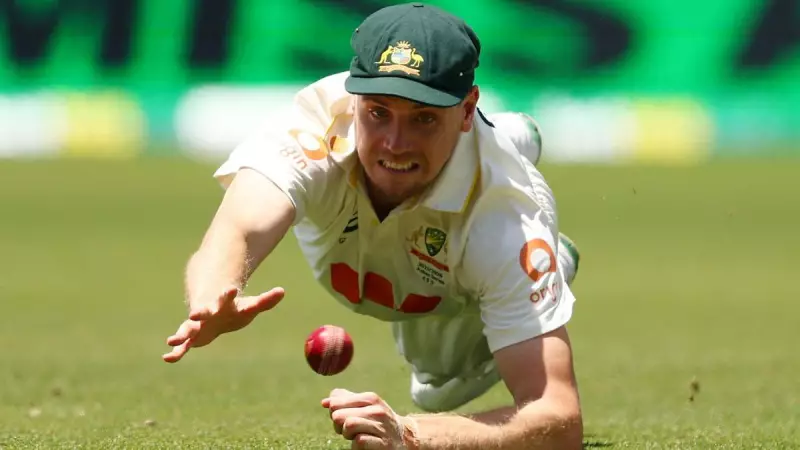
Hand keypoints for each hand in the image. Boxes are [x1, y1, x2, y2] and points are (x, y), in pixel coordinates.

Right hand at [162, 285, 284, 362]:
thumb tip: (283, 291)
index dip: (229, 294)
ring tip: (172, 340)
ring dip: (181, 333)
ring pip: (188, 328)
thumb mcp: (251, 305)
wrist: (214, 309)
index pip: (227, 297)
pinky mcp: (192, 337)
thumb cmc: (236, 308)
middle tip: (196, 314)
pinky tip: (167, 359)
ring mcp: (198, 324)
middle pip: (203, 311)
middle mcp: (208, 312)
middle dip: (200, 312)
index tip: (231, 289)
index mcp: (223, 303)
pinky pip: (182, 345)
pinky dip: (176, 352)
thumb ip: (266, 300)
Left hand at [322, 389, 418, 449]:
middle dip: (339, 425)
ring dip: (348, 435)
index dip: (334, 412)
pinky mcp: (383, 444)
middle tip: (349, 430)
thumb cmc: (377, 422)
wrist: (403, 438)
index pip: (336, 402)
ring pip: (349, 425)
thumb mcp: (364, 407)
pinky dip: (356, 445)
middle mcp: (377, 410)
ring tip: (356, 436)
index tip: (343, 418)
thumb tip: (325, 402)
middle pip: (339, 415)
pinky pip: (358, 442)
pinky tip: (364, 444)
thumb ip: (344, 400)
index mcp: (370, 398)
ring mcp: (381, 427)